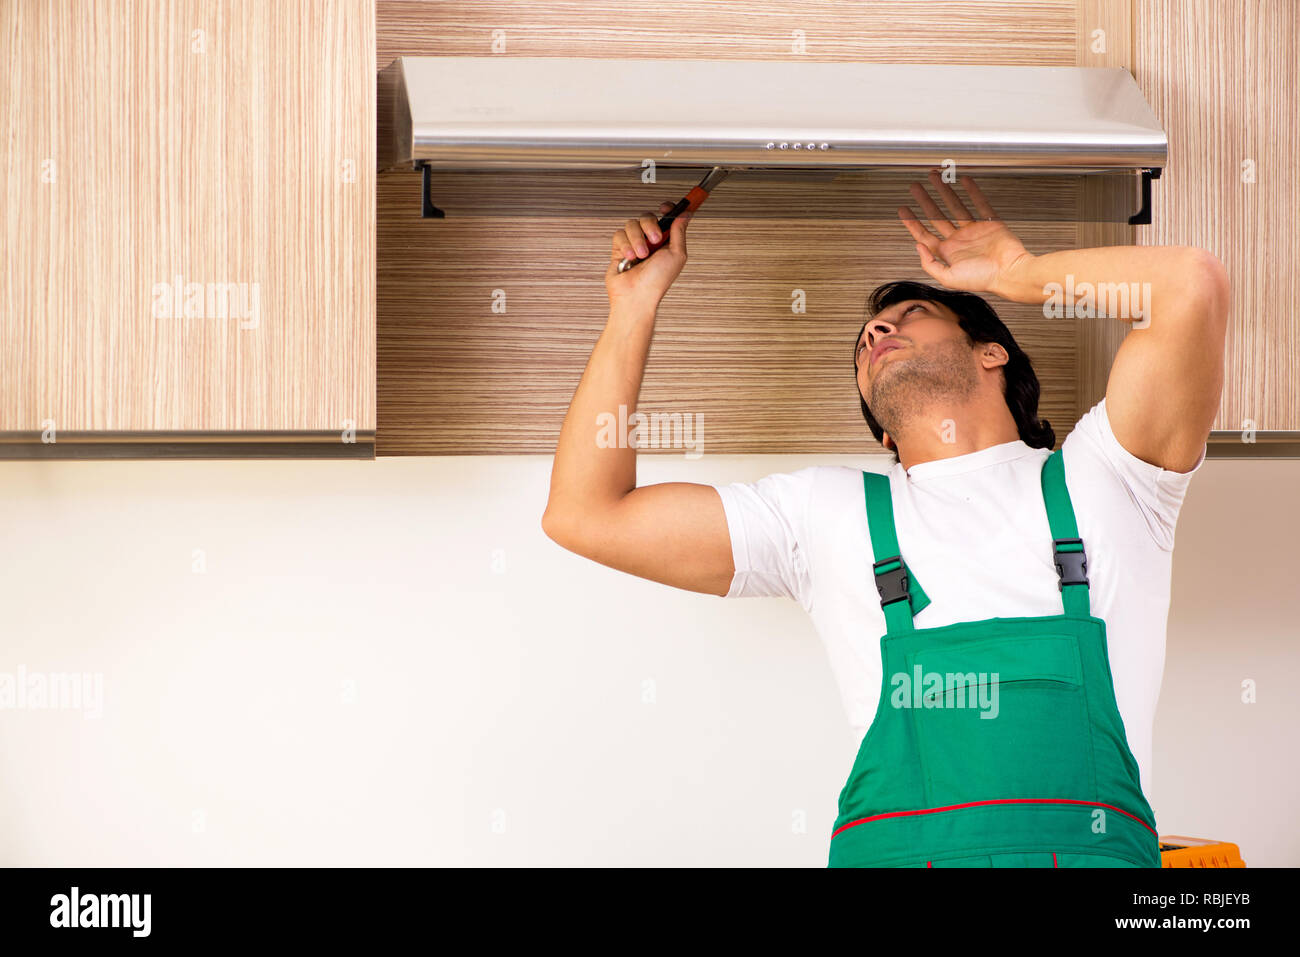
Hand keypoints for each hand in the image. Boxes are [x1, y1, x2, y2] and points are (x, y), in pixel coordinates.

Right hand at [605, 202, 691, 311]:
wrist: (636, 295)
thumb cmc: (657, 281)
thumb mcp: (677, 255)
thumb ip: (679, 232)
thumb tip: (685, 214)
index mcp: (666, 242)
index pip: (666, 217)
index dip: (667, 209)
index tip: (666, 207)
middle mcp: (650, 241)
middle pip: (647, 217)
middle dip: (650, 226)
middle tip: (655, 240)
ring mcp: (634, 243)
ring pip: (632, 224)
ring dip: (637, 240)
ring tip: (640, 256)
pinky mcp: (619, 248)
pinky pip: (619, 234)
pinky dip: (625, 245)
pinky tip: (629, 259)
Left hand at [898, 170, 1032, 296]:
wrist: (1010, 273)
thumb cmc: (983, 279)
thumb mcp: (948, 278)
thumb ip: (930, 264)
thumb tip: (917, 247)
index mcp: (948, 253)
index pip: (925, 235)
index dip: (912, 223)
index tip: (903, 210)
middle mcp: (959, 241)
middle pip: (937, 217)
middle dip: (925, 201)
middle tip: (915, 188)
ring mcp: (974, 231)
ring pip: (955, 206)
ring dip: (944, 192)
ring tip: (935, 178)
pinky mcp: (990, 223)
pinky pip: (980, 204)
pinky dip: (973, 192)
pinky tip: (964, 182)